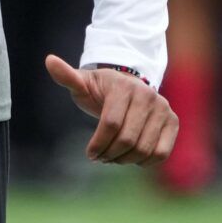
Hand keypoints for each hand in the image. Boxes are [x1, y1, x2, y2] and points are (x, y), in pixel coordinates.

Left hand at [45, 55, 178, 166]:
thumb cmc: (101, 90)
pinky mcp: (172, 122)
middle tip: (100, 158)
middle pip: (128, 139)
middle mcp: (148, 96)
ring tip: (113, 157)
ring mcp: (163, 109)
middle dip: (109, 154)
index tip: (89, 153)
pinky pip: (161, 153)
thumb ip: (67, 76)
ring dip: (125, 160)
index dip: (98, 144)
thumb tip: (49, 60)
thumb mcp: (83, 83)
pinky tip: (131, 157)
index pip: (111, 123)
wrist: (129, 87)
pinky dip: (144, 161)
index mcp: (124, 87)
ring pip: (144, 149)